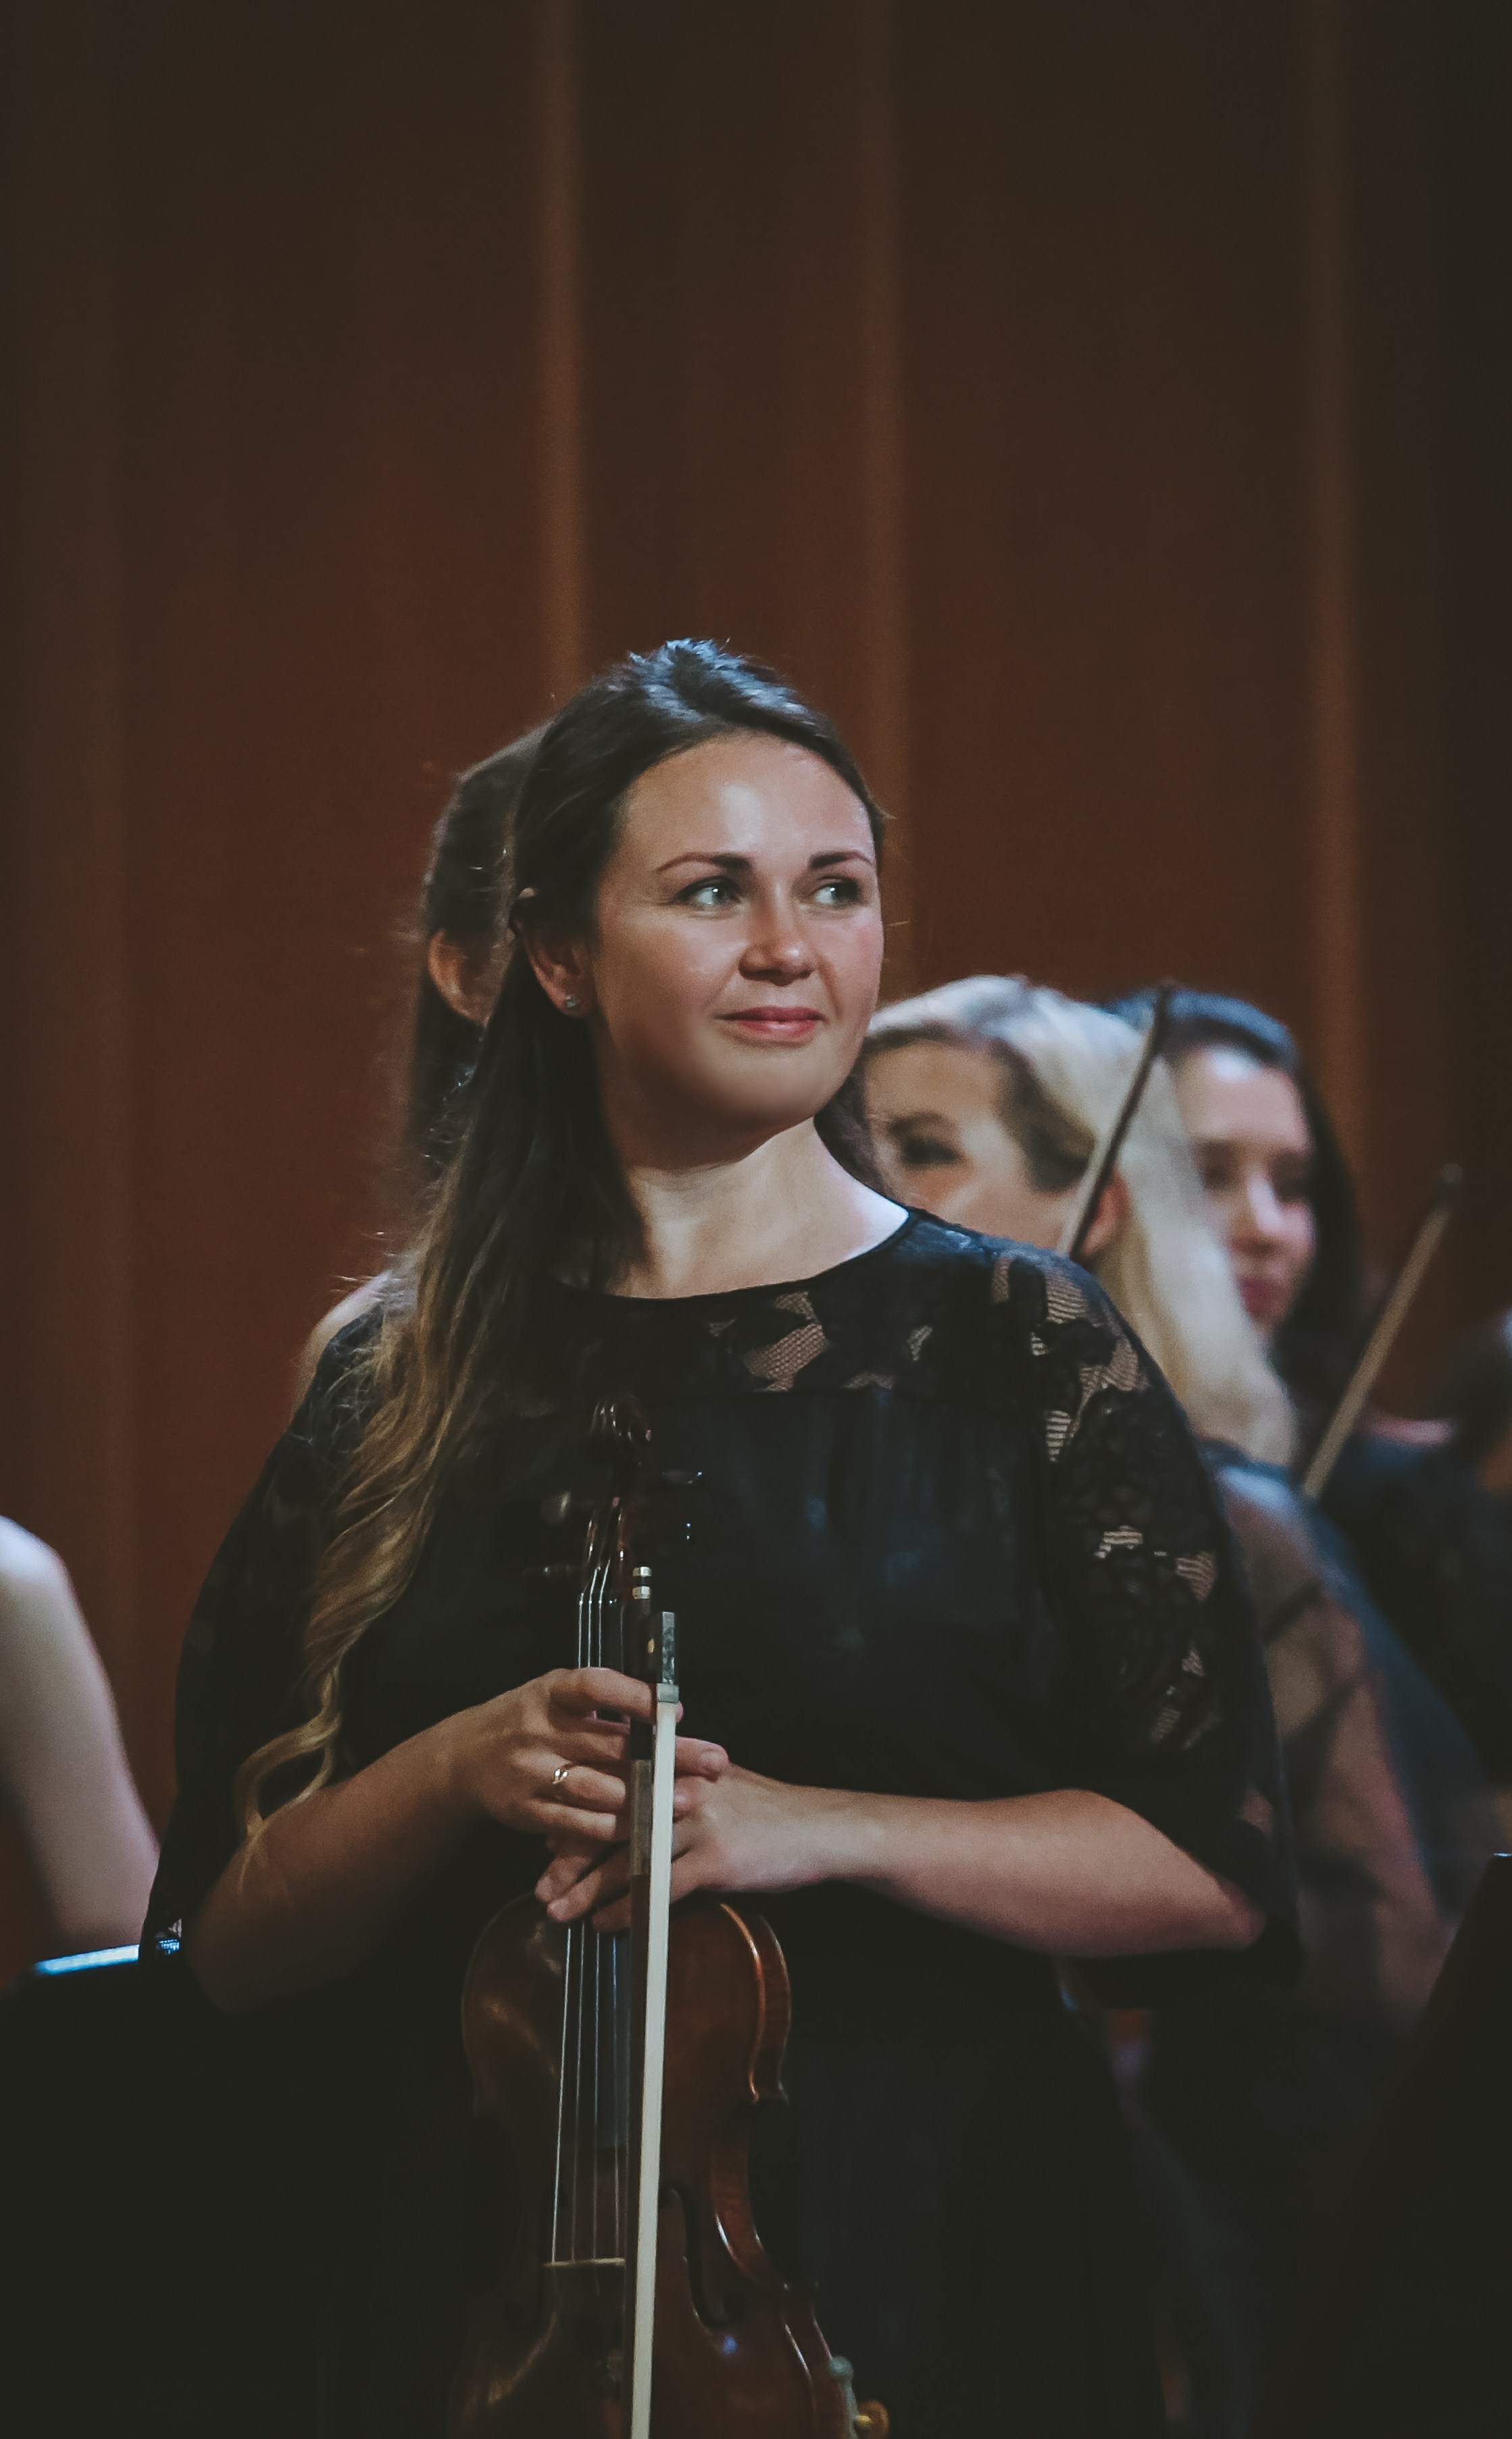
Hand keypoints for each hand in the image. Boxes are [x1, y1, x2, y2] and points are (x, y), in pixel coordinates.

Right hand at [444, 1666, 726, 1845]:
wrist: (463, 1758)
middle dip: (666, 1756)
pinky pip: (573, 1822)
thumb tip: (668, 1716)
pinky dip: (609, 1828)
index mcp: (550, 1692)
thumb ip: (602, 1707)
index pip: (595, 1686)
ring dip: (644, 1798)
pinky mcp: (524, 1809)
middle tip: (712, 1763)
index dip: (636, 1696)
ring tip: (686, 1802)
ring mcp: (530, 1772)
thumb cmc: (527, 1721)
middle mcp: (539, 1729)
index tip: (678, 1711)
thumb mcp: (554, 1699)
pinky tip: (641, 1830)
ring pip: (594, 1788)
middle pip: (611, 1743)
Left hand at [534, 1763, 837, 1930]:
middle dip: (570, 1858)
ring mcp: (697, 1823)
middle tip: (540, 1887)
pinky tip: (607, 1923)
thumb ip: (677, 1792)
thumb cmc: (770, 1812)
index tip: (545, 1846)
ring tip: (559, 1912)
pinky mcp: (715, 1859)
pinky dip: (628, 1909)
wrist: (823, 1829)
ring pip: (628, 1858)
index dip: (576, 1819)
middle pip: (610, 1824)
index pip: (613, 1791)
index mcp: (679, 1769)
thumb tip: (630, 1811)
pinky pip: (659, 1888)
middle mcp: (682, 1790)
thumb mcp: (721, 1786)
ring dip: (588, 1888)